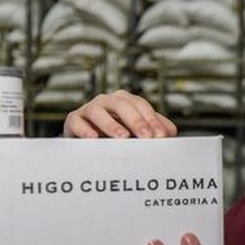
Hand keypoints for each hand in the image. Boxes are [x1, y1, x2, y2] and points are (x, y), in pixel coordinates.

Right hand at [63, 90, 178, 138]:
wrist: (85, 144)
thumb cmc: (114, 136)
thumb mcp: (135, 132)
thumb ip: (153, 130)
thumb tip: (171, 133)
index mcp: (125, 101)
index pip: (141, 105)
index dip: (152, 120)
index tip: (161, 136)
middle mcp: (107, 101)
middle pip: (123, 105)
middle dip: (137, 121)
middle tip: (147, 137)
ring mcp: (89, 109)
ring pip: (99, 111)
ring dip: (112, 124)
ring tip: (123, 137)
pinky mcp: (73, 120)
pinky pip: (77, 122)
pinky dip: (85, 130)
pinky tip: (93, 138)